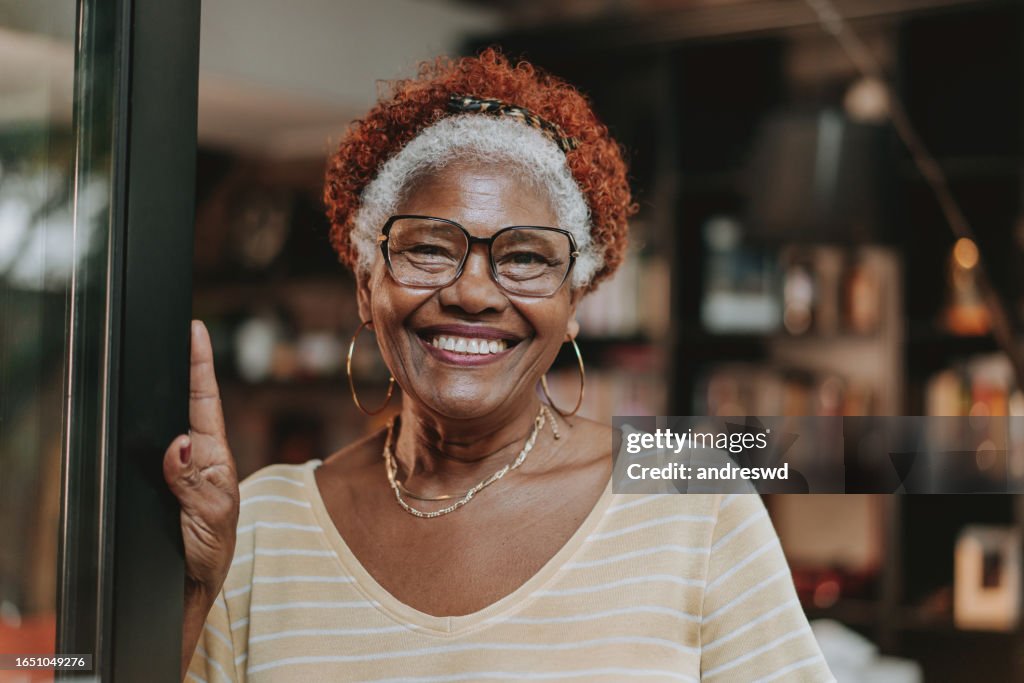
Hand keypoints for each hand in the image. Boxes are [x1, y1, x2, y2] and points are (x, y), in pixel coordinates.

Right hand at [163, 320, 239, 598]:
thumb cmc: (210, 549)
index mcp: (214, 457)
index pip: (206, 403)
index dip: (201, 365)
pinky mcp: (157, 484)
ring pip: (162, 423)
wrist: (192, 587)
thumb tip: (178, 444)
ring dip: (161, 395)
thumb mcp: (211, 517)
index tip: (196, 329)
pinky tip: (132, 415)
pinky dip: (138, 431)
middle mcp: (196, 457)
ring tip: (156, 359)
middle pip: (185, 402)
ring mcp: (176, 468)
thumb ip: (192, 483)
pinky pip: (143, 450)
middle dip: (182, 366)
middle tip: (177, 329)